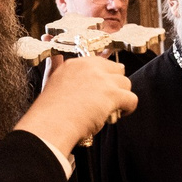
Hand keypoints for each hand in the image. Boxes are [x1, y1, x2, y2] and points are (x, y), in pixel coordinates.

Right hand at [16, 52, 136, 157]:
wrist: (51, 125)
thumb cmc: (50, 111)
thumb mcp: (51, 81)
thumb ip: (58, 67)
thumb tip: (57, 56)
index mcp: (75, 64)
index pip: (101, 62)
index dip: (104, 77)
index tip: (102, 88)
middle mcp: (90, 67)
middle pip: (117, 70)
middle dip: (115, 84)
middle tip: (107, 99)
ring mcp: (102, 80)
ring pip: (126, 83)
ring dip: (122, 96)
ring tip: (113, 108)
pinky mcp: (112, 94)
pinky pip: (132, 99)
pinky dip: (129, 108)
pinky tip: (120, 114)